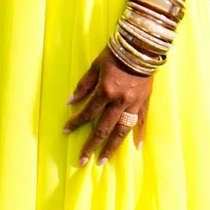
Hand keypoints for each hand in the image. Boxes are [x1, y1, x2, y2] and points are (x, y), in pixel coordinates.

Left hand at [64, 46, 152, 165]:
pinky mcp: (144, 104)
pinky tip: (136, 148)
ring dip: (112, 148)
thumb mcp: (95, 67)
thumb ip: (83, 86)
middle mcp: (120, 102)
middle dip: (91, 146)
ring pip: (121, 132)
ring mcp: (134, 105)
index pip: (87, 113)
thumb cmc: (115, 54)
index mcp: (105, 92)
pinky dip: (139, 136)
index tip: (65, 131)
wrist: (140, 48)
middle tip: (82, 161)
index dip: (75, 123)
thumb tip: (70, 102)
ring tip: (103, 160)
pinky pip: (141, 123)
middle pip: (103, 129)